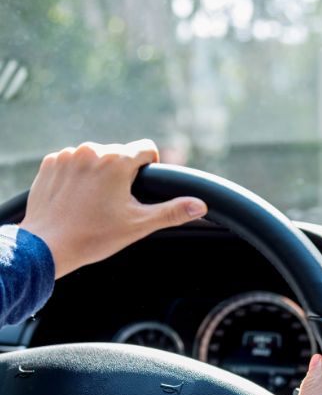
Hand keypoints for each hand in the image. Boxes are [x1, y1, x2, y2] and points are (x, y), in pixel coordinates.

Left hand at [20, 140, 206, 277]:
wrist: (47, 246)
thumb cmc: (94, 236)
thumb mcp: (139, 225)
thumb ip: (172, 211)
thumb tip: (201, 205)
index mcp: (116, 161)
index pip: (146, 148)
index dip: (150, 167)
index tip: (141, 187)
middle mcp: (91, 150)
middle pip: (120, 154)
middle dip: (123, 173)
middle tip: (116, 203)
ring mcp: (67, 155)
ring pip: (96, 158)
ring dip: (99, 174)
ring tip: (94, 202)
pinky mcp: (50, 164)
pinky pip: (73, 162)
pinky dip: (78, 176)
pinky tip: (76, 199)